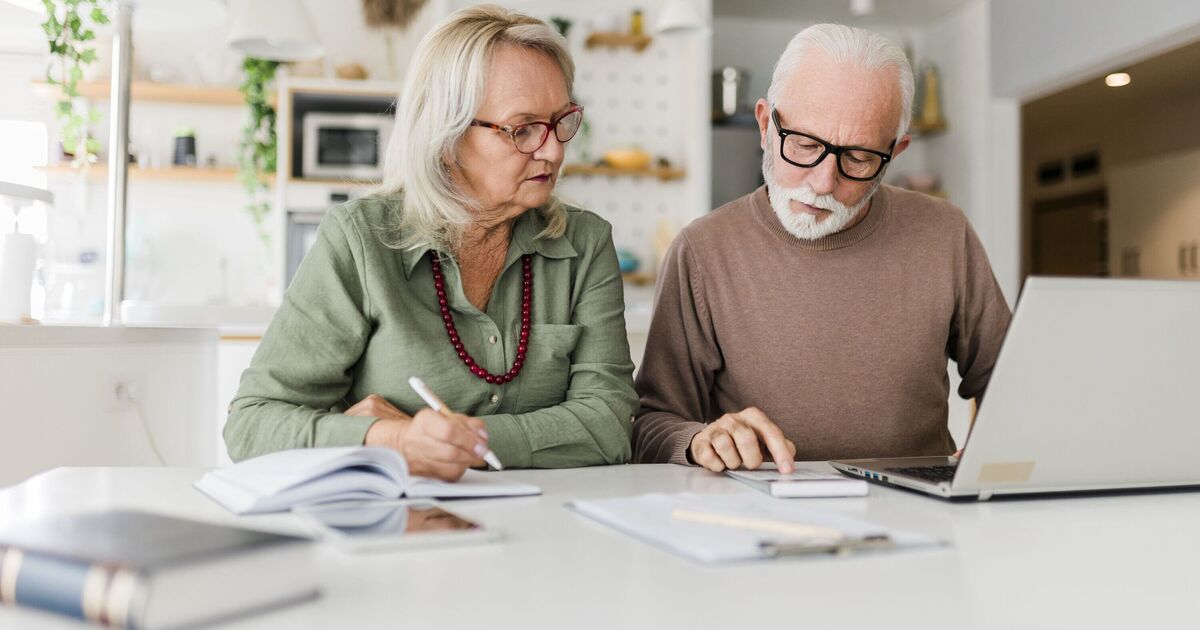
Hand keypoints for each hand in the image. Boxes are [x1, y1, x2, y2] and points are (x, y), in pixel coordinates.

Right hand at [353, 395, 488, 480]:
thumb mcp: (451, 416)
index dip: (468, 440)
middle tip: (483, 453)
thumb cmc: (433, 428)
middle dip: (471, 454)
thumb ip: (470, 424)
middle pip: (450, 453)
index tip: (482, 444)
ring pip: (450, 468)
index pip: (449, 431)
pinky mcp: (422, 475)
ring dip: (467, 463)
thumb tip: (483, 438)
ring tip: (472, 456)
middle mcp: (418, 441)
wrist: (405, 442)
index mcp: (425, 421)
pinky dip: (459, 470)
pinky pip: (448, 477)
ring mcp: (418, 461)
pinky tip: (461, 463)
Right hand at [688, 407, 795, 473]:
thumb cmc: (740, 441)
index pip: (770, 432)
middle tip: (752, 464)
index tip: (787, 470)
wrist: (709, 439)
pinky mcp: (701, 441)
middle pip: (746, 438)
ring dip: (733, 462)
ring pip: (725, 446)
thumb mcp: (762, 440)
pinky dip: (718, 465)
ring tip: (734, 462)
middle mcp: (733, 419)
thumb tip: (790, 453)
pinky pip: (709, 456)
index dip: (780, 452)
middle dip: (752, 459)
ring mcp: (715, 428)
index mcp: (752, 416)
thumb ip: (780, 445)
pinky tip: (720, 463)